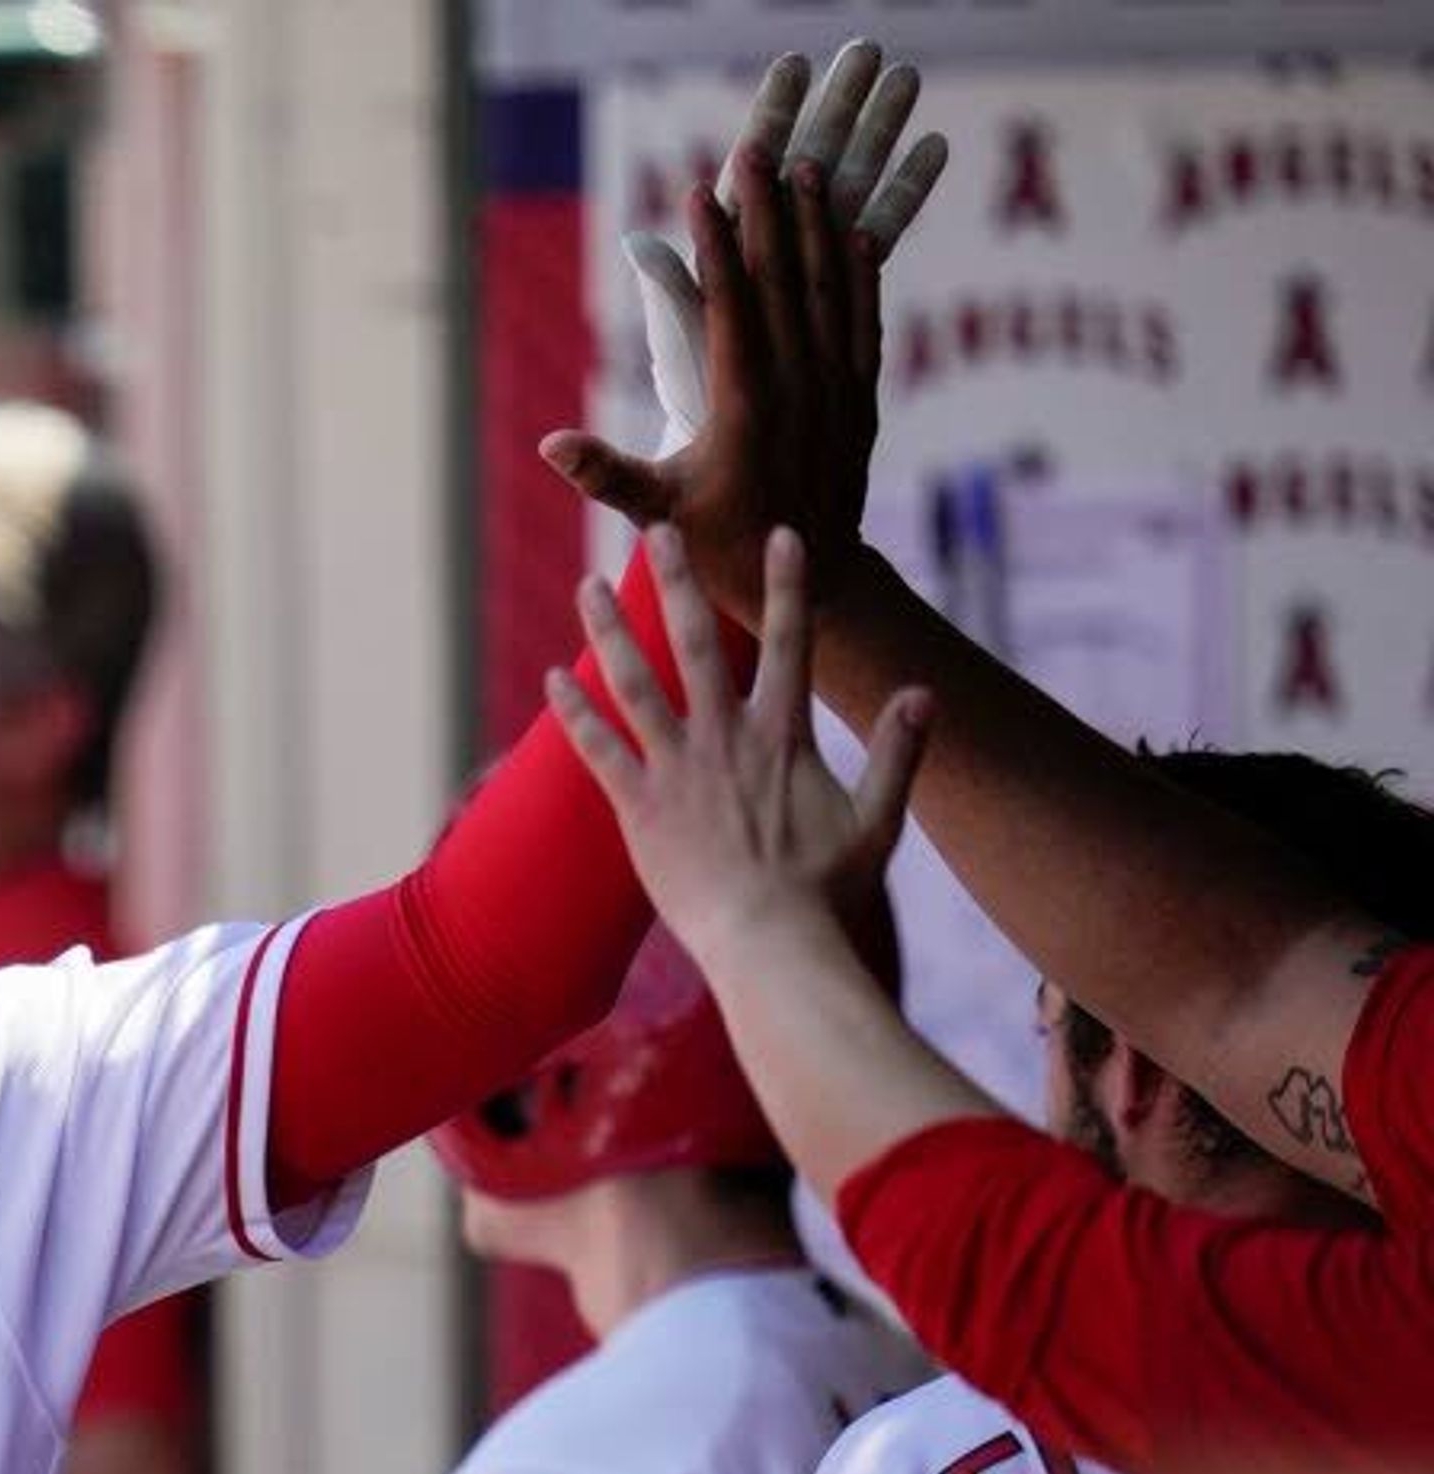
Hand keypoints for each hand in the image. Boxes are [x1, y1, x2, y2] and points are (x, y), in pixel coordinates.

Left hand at [546, 527, 928, 961]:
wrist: (772, 942)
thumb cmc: (827, 892)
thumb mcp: (879, 820)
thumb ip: (899, 753)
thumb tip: (926, 692)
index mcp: (784, 736)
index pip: (789, 642)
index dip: (787, 585)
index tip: (781, 533)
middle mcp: (726, 738)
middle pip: (695, 643)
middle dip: (675, 582)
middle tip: (657, 530)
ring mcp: (678, 769)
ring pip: (634, 683)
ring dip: (607, 630)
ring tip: (585, 583)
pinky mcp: (639, 808)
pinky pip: (598, 749)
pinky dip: (572, 714)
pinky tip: (550, 679)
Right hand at [551, 66, 943, 615]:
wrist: (812, 576)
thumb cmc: (721, 548)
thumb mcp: (657, 514)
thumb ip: (605, 473)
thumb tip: (549, 444)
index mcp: (744, 403)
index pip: (731, 301)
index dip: (717, 242)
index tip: (704, 191)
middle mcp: (797, 383)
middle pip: (781, 277)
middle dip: (768, 210)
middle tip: (758, 152)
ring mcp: (834, 385)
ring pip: (826, 287)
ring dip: (816, 225)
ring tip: (807, 172)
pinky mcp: (860, 395)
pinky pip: (862, 318)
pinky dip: (858, 272)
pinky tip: (851, 234)